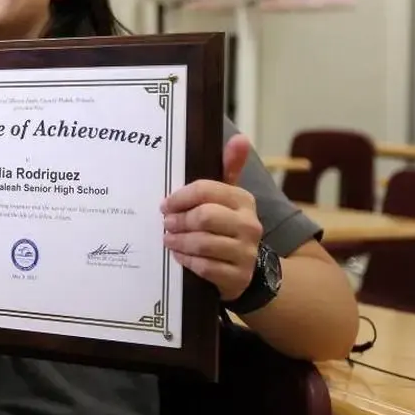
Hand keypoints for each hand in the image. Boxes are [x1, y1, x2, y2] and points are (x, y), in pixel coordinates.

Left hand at [160, 134, 261, 300]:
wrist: (247, 268)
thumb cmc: (227, 226)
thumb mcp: (228, 197)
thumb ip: (228, 168)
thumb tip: (239, 138)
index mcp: (243, 200)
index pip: (205, 190)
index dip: (179, 197)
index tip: (165, 204)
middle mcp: (249, 224)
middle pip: (203, 216)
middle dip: (178, 221)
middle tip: (165, 223)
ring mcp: (246, 252)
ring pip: (202, 243)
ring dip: (178, 242)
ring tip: (168, 239)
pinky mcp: (238, 276)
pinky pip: (205, 267)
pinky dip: (186, 261)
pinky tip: (179, 256)